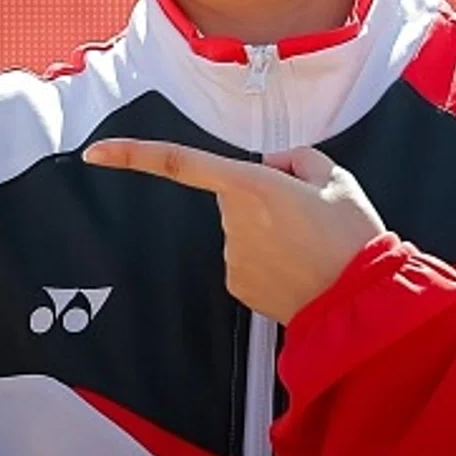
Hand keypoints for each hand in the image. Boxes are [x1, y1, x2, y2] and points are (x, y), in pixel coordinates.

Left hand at [83, 139, 385, 323]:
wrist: (361, 303)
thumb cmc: (353, 237)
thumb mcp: (336, 178)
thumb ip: (297, 158)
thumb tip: (273, 164)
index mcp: (253, 187)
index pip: (181, 164)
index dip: (134, 155)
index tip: (94, 153)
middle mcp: (233, 223)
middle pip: (232, 194)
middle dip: (260, 196)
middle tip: (308, 213)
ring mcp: (232, 258)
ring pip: (242, 228)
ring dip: (267, 230)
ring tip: (310, 245)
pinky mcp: (237, 285)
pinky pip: (246, 258)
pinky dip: (268, 258)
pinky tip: (298, 267)